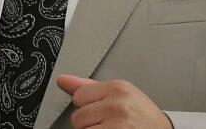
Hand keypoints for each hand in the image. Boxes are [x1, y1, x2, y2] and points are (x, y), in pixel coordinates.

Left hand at [57, 74, 171, 127]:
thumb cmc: (143, 118)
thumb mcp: (121, 96)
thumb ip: (89, 88)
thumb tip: (62, 80)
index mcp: (118, 88)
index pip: (78, 96)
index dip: (88, 107)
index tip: (103, 111)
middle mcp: (117, 105)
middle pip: (77, 117)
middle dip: (90, 123)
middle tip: (110, 124)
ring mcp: (117, 126)